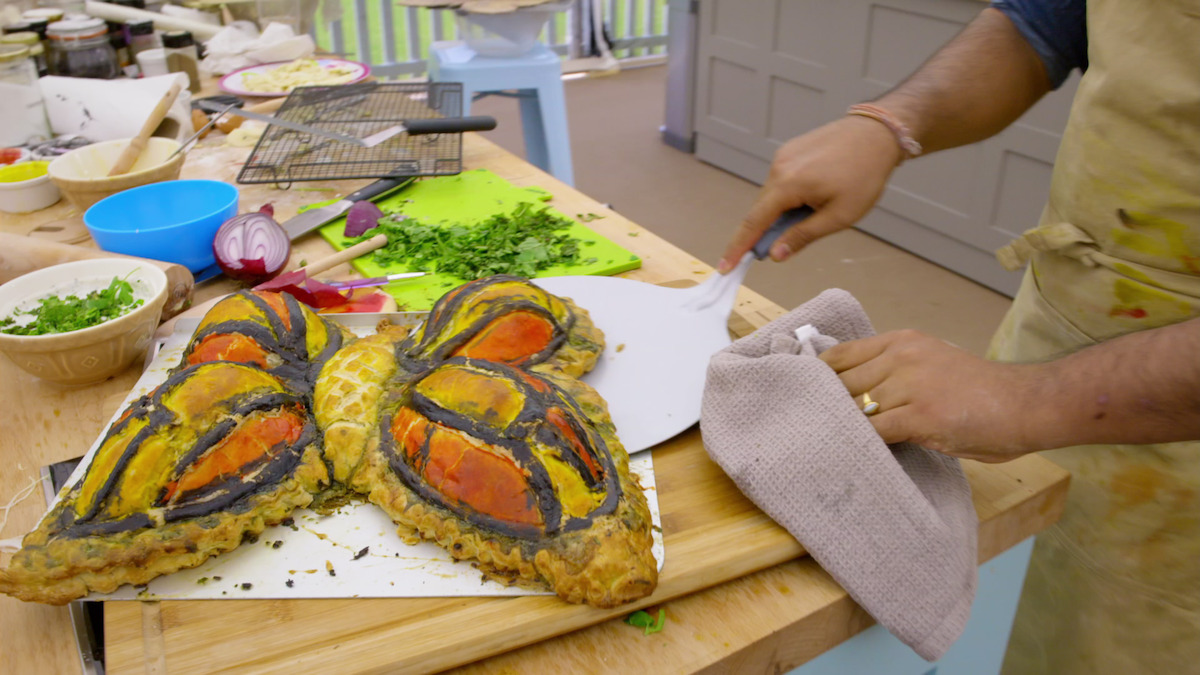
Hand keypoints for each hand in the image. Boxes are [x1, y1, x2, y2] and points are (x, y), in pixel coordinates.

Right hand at [717, 115, 904, 272]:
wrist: (877, 133)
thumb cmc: (864, 175)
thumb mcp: (839, 216)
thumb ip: (803, 236)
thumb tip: (775, 254)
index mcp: (788, 185)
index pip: (754, 223)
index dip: (738, 247)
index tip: (725, 267)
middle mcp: (778, 168)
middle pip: (761, 210)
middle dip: (766, 232)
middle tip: (783, 247)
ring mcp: (783, 156)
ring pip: (772, 196)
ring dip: (783, 212)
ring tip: (816, 212)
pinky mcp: (790, 150)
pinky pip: (781, 181)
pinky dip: (789, 196)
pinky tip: (814, 196)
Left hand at [819, 330, 1037, 462]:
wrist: (1026, 403)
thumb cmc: (981, 392)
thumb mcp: (931, 364)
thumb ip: (894, 372)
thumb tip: (853, 394)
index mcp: (900, 341)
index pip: (839, 356)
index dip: (816, 379)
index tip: (803, 397)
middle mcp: (900, 356)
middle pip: (838, 383)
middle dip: (823, 407)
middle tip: (808, 429)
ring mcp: (908, 384)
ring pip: (851, 407)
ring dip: (839, 428)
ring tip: (825, 446)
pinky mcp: (918, 414)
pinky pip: (873, 430)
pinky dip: (859, 444)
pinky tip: (853, 455)